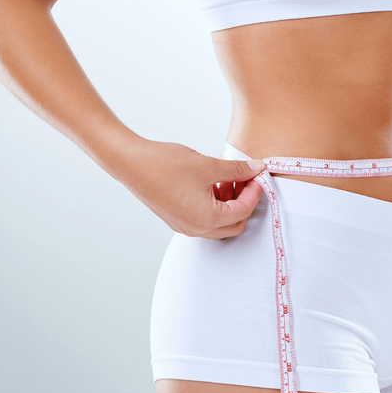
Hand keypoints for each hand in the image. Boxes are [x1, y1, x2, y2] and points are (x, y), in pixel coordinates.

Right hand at [112, 138, 265, 238]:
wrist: (132, 163)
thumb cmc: (167, 164)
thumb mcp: (209, 165)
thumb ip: (237, 169)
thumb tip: (256, 168)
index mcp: (207, 219)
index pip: (244, 210)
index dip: (256, 191)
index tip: (259, 174)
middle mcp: (196, 229)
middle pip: (235, 224)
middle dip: (245, 201)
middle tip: (248, 179)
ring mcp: (184, 226)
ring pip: (219, 222)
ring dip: (230, 203)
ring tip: (228, 177)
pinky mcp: (176, 219)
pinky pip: (204, 218)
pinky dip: (215, 204)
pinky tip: (212, 182)